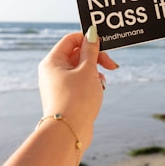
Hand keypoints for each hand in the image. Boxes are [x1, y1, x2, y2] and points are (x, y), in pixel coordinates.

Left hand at [37, 26, 117, 148]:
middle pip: (78, 53)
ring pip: (82, 67)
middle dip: (97, 57)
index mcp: (53, 61)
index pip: (71, 39)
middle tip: (111, 65)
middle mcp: (53, 71)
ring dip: (96, 71)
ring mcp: (60, 84)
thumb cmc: (77, 98)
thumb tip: (92, 32)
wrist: (69, 133)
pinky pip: (81, 81)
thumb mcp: (88, 69)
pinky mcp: (67, 95)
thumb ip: (91, 49)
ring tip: (102, 81)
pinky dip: (92, 81)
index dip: (88, 38)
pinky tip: (99, 89)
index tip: (104, 44)